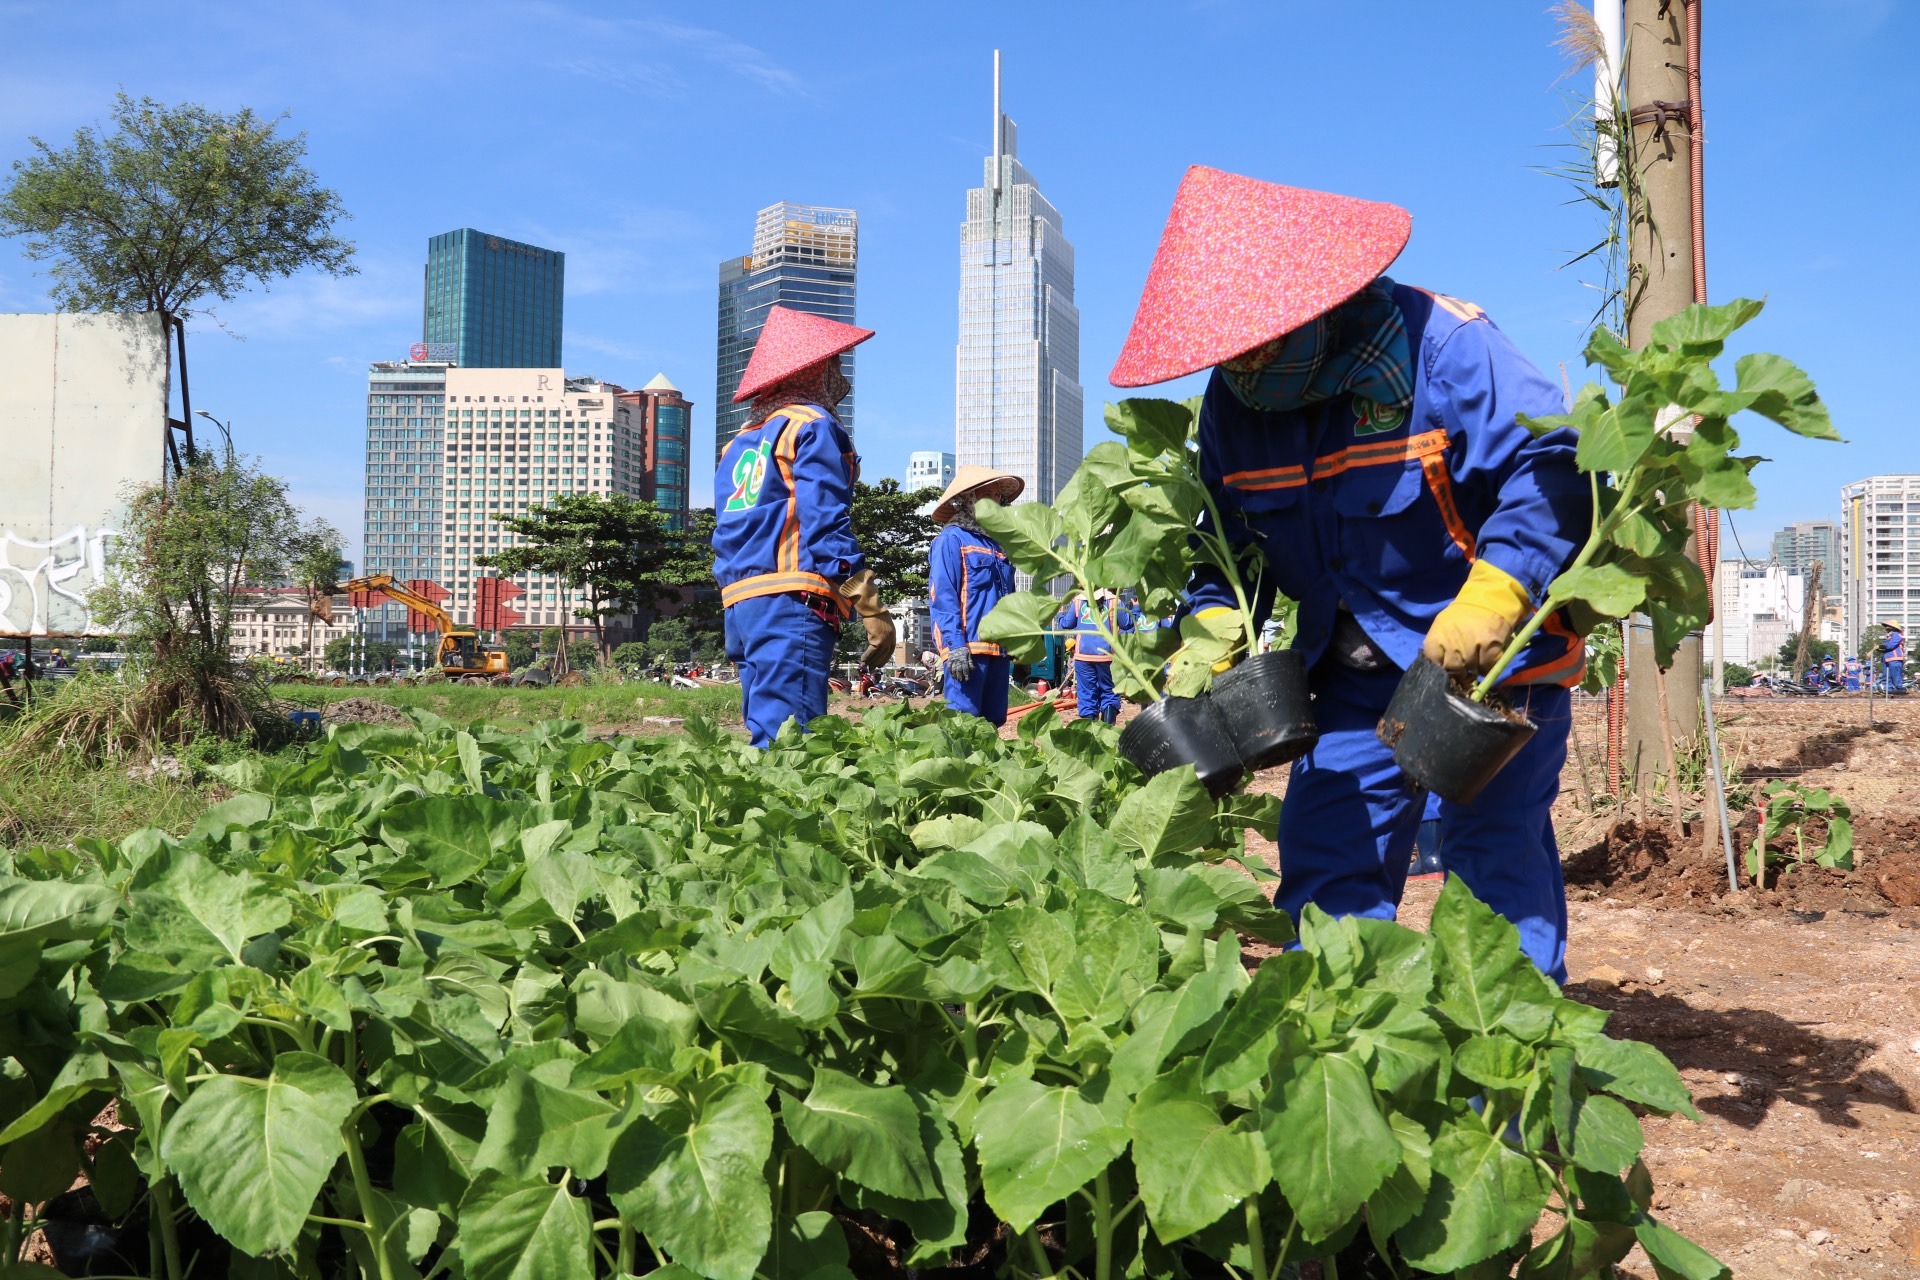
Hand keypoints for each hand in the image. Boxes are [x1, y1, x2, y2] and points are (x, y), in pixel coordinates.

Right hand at [837, 568, 894, 670]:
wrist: (873, 609)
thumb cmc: (876, 615)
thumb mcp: (882, 627)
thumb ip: (881, 636)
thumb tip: (875, 645)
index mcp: (893, 636)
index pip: (890, 651)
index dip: (884, 659)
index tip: (879, 664)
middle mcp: (890, 639)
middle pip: (884, 655)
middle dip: (876, 662)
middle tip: (871, 668)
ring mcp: (884, 640)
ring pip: (877, 655)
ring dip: (870, 661)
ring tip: (865, 666)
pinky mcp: (877, 640)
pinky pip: (871, 652)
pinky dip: (866, 657)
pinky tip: (862, 660)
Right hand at [945, 650, 974, 683]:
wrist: (956, 645)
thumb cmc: (964, 650)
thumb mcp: (969, 655)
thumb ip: (971, 662)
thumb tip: (973, 669)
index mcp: (964, 659)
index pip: (965, 669)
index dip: (966, 675)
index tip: (967, 680)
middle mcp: (958, 661)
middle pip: (959, 670)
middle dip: (960, 676)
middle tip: (961, 681)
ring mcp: (953, 661)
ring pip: (954, 669)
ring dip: (955, 675)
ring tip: (957, 679)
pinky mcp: (949, 660)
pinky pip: (949, 667)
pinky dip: (950, 672)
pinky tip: (952, 675)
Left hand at [1422, 560, 1531, 675]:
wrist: (1489, 599)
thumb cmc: (1463, 614)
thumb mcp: (1442, 626)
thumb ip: (1438, 646)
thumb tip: (1437, 666)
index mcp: (1437, 638)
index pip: (1434, 663)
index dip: (1441, 669)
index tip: (1447, 670)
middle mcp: (1453, 645)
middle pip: (1453, 670)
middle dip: (1458, 674)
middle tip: (1463, 672)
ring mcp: (1472, 648)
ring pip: (1471, 671)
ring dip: (1473, 670)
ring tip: (1475, 661)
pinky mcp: (1490, 649)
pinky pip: (1487, 668)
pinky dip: (1487, 667)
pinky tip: (1487, 658)